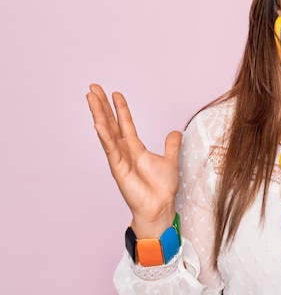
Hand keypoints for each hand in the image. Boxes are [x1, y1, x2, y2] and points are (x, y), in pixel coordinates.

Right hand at [86, 84, 180, 237]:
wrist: (160, 206)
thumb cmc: (162, 188)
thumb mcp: (171, 159)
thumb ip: (171, 145)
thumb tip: (175, 132)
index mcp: (134, 148)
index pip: (125, 123)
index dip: (120, 108)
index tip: (115, 93)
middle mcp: (123, 151)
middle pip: (111, 123)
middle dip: (102, 105)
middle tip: (93, 88)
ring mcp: (119, 159)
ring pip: (106, 132)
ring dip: (98, 114)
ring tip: (91, 98)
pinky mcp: (118, 168)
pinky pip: (110, 149)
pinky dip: (104, 136)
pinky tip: (97, 124)